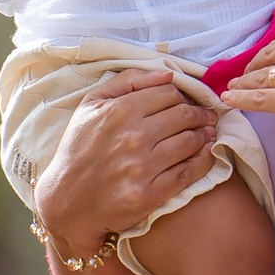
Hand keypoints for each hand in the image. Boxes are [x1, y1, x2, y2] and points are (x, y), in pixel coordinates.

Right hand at [34, 69, 216, 258]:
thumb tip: (167, 74)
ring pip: (190, 142)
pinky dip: (203, 160)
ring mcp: (142, 168)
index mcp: (118, 111)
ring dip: (204, 135)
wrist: (66, 200)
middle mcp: (132, 138)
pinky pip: (188, 172)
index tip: (189, 102)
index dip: (183, 96)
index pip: (169, 93)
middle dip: (199, 114)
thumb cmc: (79, 149)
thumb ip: (128, 82)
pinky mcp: (149, 195)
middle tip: (206, 117)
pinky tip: (206, 154)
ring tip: (207, 133)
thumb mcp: (91, 105)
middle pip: (184, 115)